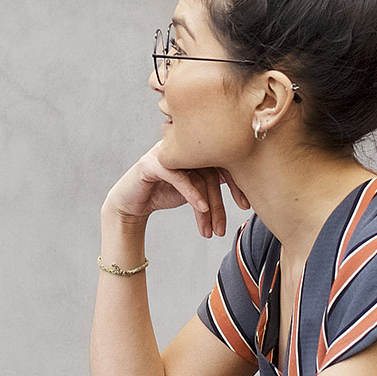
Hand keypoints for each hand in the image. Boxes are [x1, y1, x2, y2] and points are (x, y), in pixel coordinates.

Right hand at [102, 144, 249, 239]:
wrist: (130, 204)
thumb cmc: (163, 193)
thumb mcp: (193, 189)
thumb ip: (213, 182)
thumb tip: (246, 186)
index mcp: (195, 147)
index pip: (223, 161)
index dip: (238, 183)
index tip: (246, 205)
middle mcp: (183, 145)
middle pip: (212, 170)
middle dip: (220, 202)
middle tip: (223, 228)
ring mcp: (167, 152)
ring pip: (197, 177)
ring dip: (207, 206)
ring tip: (212, 230)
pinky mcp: (152, 163)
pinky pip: (179, 177)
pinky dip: (192, 194)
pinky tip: (202, 210)